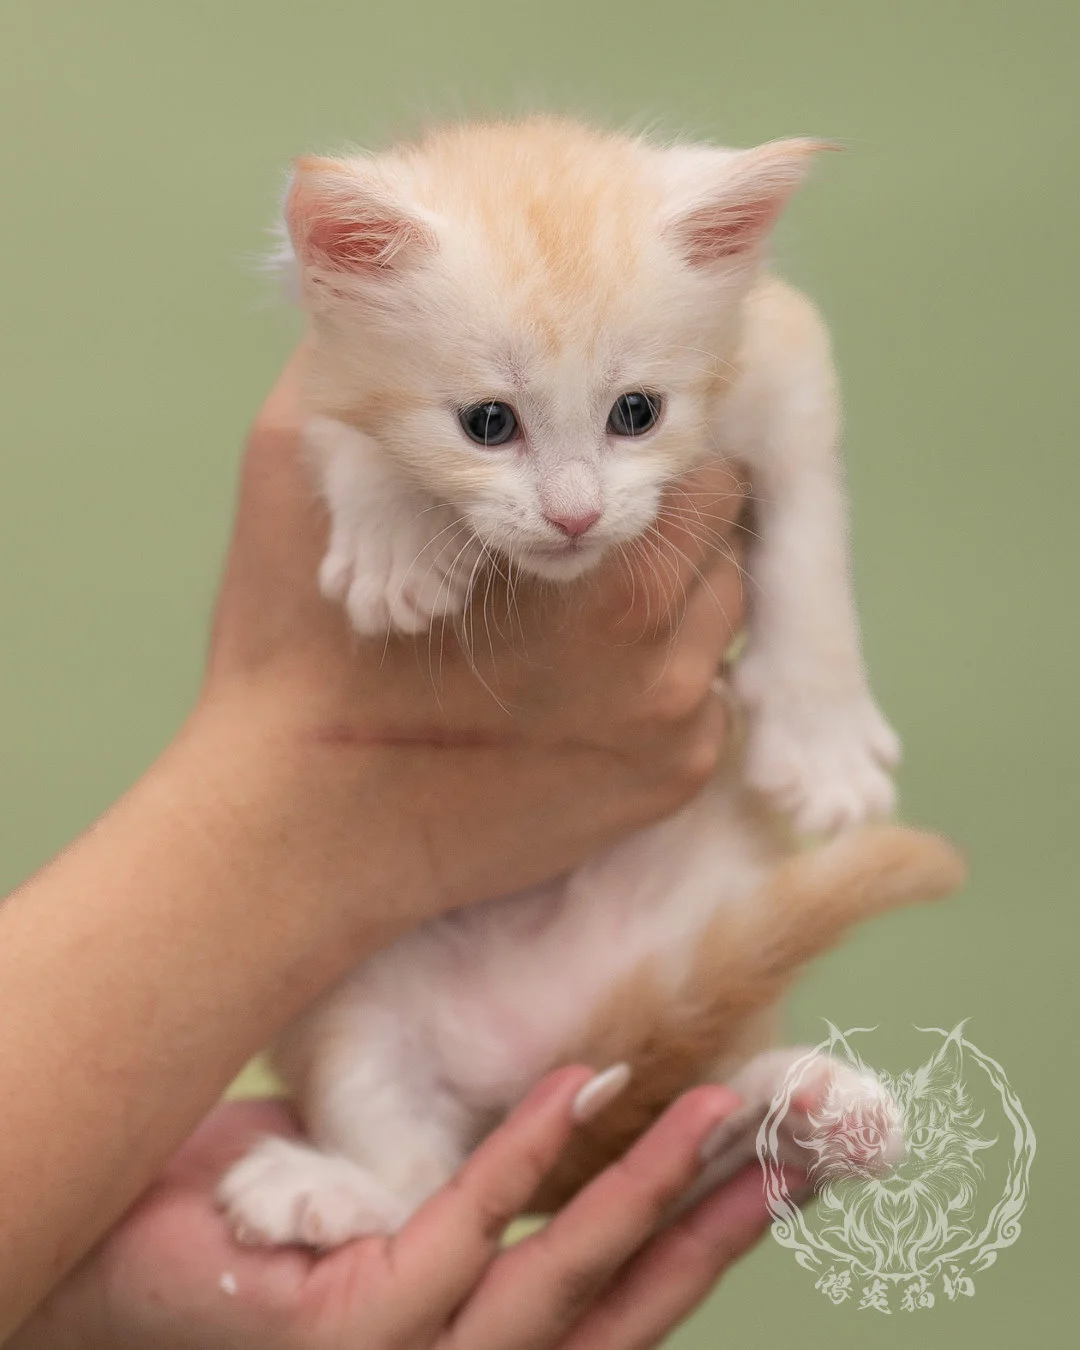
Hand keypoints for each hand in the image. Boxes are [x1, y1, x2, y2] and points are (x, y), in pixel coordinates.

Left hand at [13, 1070, 792, 1349]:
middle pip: (622, 1308)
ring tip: (720, 1111)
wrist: (94, 1244)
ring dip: (648, 1190)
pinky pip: (459, 1235)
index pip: (618, 1300)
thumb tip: (575, 1101)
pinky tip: (582, 1088)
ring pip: (560, 1280)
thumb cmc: (242, 1213)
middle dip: (717, 1227)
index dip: (707, 1237)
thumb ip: (475, 1183)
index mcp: (471, 1335)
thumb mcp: (388, 1194)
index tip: (783, 1167)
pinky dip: (529, 1160)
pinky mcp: (344, 1336)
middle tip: (802, 1148)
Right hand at [192, 350, 748, 921]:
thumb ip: (367, 367)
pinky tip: (590, 674)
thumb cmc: (304, 659)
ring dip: (677, 587)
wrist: (303, 832)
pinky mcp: (670, 786)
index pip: (706, 464)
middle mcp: (668, 656)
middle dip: (673, 510)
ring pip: (723, 612)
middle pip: (727, 536)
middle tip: (598, 515)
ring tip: (591, 596)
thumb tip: (408, 288)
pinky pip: (711, 695)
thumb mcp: (306, 474)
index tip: (614, 434)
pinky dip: (668, 668)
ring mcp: (678, 731)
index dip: (657, 436)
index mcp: (609, 574)